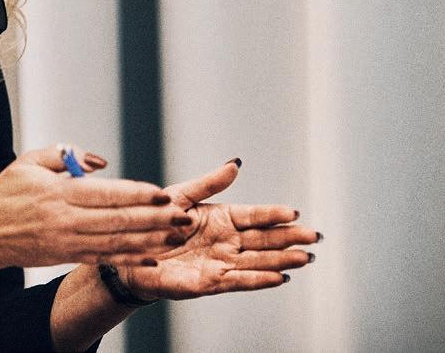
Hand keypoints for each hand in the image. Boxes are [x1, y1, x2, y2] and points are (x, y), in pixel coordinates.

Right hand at [0, 145, 194, 270]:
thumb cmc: (6, 193)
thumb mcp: (30, 161)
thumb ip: (66, 155)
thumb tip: (99, 161)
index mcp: (60, 193)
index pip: (108, 194)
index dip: (138, 194)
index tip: (162, 193)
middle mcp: (67, 220)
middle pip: (119, 220)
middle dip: (155, 219)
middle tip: (182, 216)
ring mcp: (69, 242)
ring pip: (117, 242)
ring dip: (150, 240)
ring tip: (176, 235)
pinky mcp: (68, 256)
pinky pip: (105, 257)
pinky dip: (130, 258)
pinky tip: (152, 257)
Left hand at [118, 160, 319, 299]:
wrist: (130, 252)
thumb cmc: (155, 222)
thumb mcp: (181, 195)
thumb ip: (210, 182)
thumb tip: (236, 162)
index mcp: (223, 218)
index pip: (254, 215)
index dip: (274, 214)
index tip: (294, 212)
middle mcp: (227, 241)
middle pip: (264, 239)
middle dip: (289, 239)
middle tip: (314, 237)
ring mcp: (221, 262)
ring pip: (258, 261)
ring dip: (282, 261)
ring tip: (305, 258)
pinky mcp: (210, 281)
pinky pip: (238, 280)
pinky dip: (258, 280)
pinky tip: (279, 277)